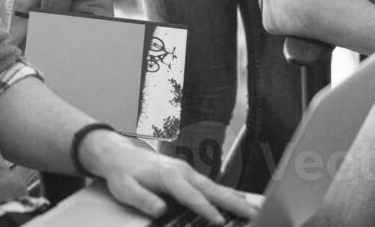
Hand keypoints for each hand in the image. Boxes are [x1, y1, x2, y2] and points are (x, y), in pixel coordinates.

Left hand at [80, 130, 259, 225]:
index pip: (192, 196)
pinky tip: (239, 201)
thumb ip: (142, 198)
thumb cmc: (122, 173)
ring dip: (236, 198)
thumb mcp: (125, 188)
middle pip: (212, 189)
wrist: (119, 155)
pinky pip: (212, 186)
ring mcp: (188, 172)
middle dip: (234, 202)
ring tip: (255, 207)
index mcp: (169, 176)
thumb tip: (159, 209)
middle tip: (253, 212)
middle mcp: (183, 172)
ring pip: (216, 187)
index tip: (220, 221)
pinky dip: (228, 194)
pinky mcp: (189, 176)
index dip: (206, 209)